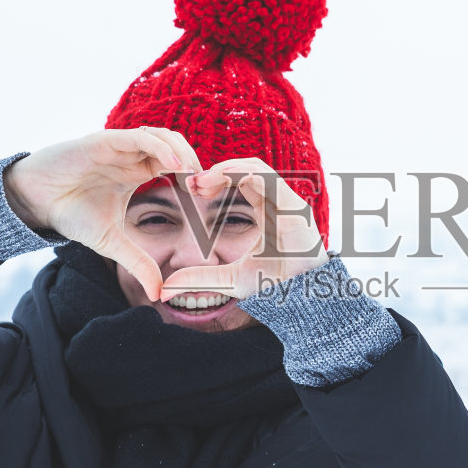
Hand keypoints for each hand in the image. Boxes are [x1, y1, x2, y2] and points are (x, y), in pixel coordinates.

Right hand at [4, 128, 201, 301]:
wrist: (36, 201)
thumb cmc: (71, 213)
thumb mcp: (112, 242)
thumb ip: (138, 262)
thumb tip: (159, 294)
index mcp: (138, 172)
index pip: (177, 164)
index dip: (195, 177)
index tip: (207, 199)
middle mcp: (132, 155)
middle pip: (176, 146)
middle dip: (196, 162)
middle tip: (207, 186)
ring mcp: (119, 146)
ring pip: (161, 136)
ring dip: (182, 151)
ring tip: (195, 174)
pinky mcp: (104, 141)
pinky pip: (139, 137)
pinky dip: (160, 147)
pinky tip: (175, 164)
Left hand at [160, 157, 329, 299]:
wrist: (302, 299)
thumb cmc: (275, 287)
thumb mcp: (229, 281)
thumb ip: (200, 279)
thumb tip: (164, 289)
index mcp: (268, 211)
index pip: (242, 182)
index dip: (216, 179)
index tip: (191, 188)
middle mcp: (279, 202)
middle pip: (247, 170)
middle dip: (217, 171)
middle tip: (191, 182)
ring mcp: (288, 203)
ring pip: (257, 168)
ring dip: (227, 169)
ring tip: (201, 181)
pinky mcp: (294, 207)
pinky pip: (268, 178)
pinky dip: (243, 173)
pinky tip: (221, 178)